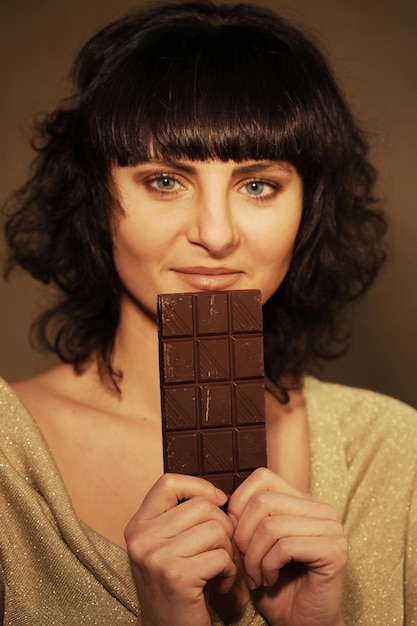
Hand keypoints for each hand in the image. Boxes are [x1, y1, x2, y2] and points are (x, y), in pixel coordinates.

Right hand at [124, 474, 235, 625]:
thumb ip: (182, 517)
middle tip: (220, 549)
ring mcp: (156, 557)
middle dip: (222, 526)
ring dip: (228, 550)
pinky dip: (229, 572)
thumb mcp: (167, 545)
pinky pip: (221, 557)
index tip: (217, 501)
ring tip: (218, 567)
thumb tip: (219, 495)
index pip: (168, 483)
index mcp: (138, 525)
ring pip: (216, 530)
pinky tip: (220, 584)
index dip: (198, 486)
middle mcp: (142, 538)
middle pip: (201, 506)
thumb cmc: (177, 585)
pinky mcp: (177, 577)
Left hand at [227, 468, 346, 625]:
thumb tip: (225, 500)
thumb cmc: (275, 585)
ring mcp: (332, 529)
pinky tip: (270, 580)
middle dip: (243, 536)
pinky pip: (284, 547)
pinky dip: (268, 567)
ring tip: (256, 576)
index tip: (235, 533)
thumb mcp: (253, 543)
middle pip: (263, 502)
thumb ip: (245, 516)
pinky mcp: (334, 551)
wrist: (301, 625)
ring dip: (253, 557)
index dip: (240, 503)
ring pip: (271, 526)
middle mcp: (322, 510)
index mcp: (304, 501)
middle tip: (245, 562)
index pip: (263, 477)